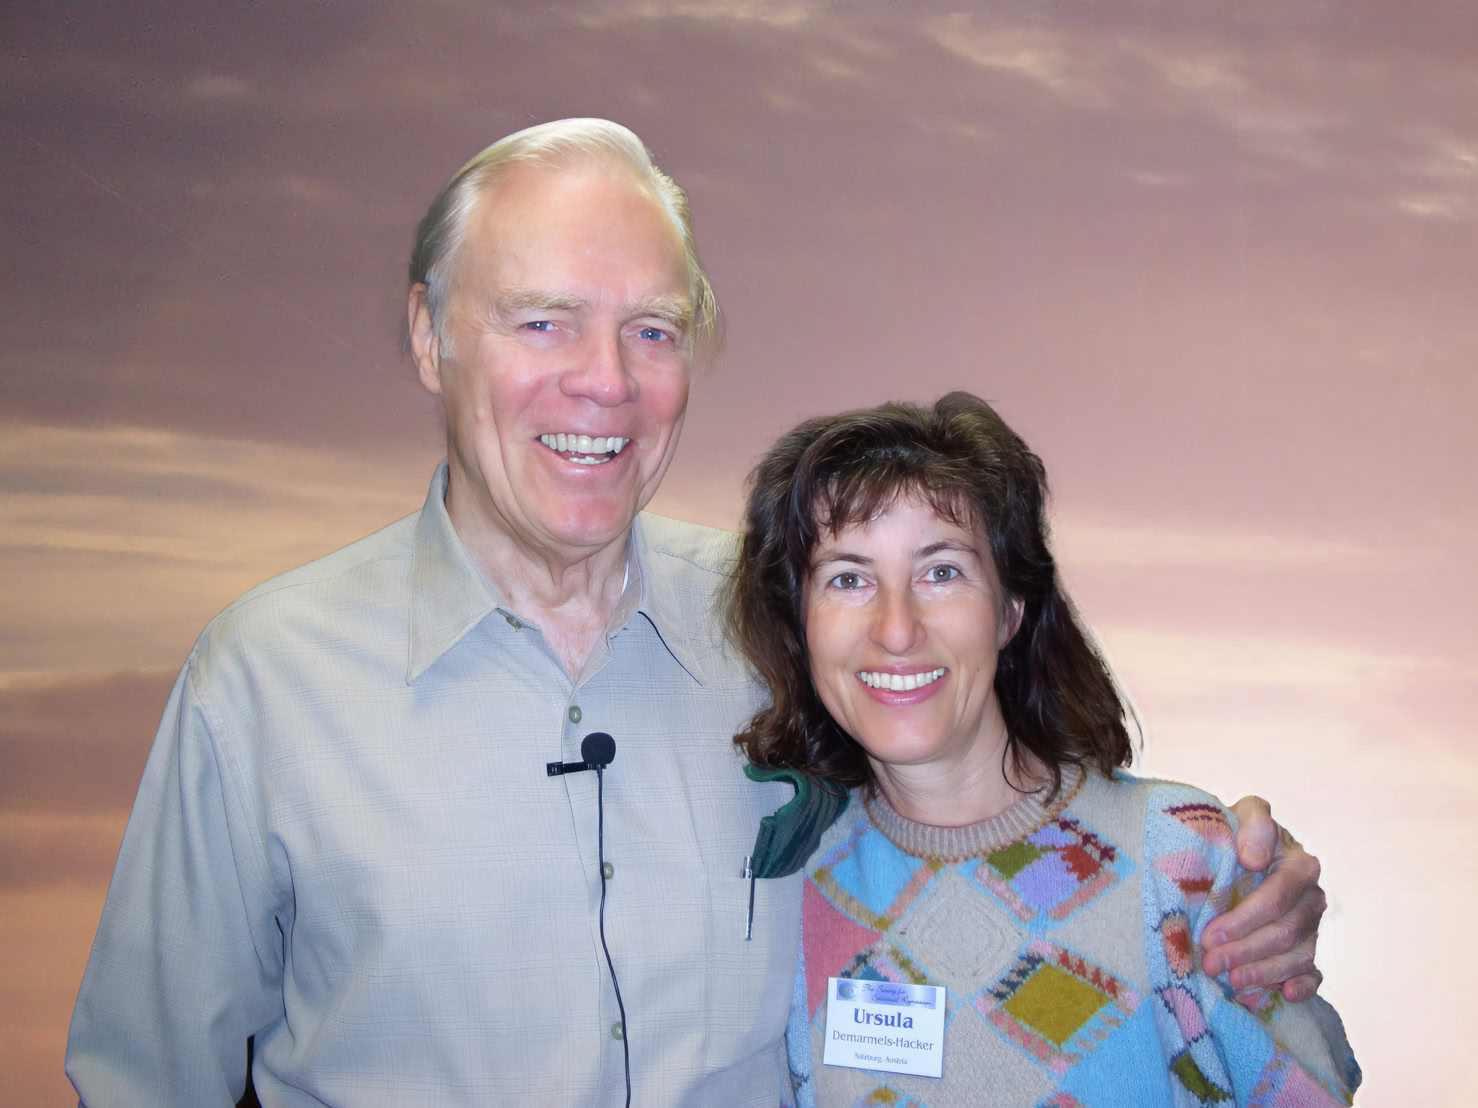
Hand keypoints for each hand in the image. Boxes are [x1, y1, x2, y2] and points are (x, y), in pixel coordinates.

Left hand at [1200, 795, 1324, 1000]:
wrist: (1237, 848)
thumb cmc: (1236, 832)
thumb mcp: (1244, 815)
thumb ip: (1254, 825)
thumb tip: (1254, 859)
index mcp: (1299, 864)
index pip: (1276, 898)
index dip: (1243, 920)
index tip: (1209, 935)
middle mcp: (1312, 896)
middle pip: (1285, 932)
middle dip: (1247, 951)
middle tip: (1212, 964)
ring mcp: (1313, 924)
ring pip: (1298, 956)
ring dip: (1265, 972)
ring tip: (1232, 982)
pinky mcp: (1309, 947)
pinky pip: (1314, 972)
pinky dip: (1302, 986)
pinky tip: (1284, 994)